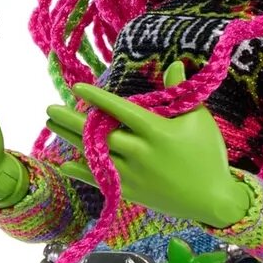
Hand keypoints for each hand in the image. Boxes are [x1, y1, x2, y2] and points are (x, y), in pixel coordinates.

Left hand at [45, 62, 250, 228]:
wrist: (213, 198)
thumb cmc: (208, 153)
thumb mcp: (199, 118)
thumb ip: (181, 92)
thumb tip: (175, 63)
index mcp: (156, 130)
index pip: (120, 109)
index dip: (97, 98)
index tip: (77, 88)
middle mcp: (139, 151)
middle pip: (99, 133)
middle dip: (72, 121)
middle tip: (50, 109)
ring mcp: (133, 173)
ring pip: (95, 154)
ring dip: (71, 140)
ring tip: (52, 126)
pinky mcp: (131, 191)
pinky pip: (100, 180)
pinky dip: (81, 172)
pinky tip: (65, 163)